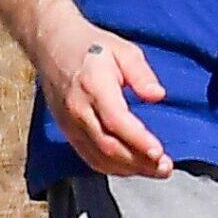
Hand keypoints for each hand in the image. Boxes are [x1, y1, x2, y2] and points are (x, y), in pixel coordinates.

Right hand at [31, 18, 171, 177]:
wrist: (52, 46)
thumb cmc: (93, 46)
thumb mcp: (123, 50)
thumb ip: (141, 73)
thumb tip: (158, 96)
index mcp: (93, 85)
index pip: (116, 121)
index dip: (138, 140)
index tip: (160, 152)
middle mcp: (78, 109)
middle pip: (108, 145)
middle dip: (139, 162)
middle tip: (165, 168)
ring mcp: (70, 124)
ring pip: (99, 157)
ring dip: (129, 169)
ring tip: (155, 170)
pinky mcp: (67, 132)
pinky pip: (89, 157)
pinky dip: (112, 167)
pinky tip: (132, 167)